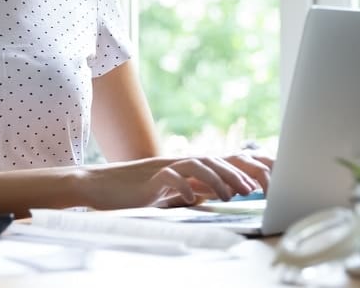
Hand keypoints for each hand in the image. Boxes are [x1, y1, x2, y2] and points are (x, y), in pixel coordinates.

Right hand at [80, 153, 273, 209]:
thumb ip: (190, 188)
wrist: (98, 186)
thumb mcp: (169, 191)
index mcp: (184, 166)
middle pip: (213, 160)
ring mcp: (163, 168)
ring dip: (216, 179)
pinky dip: (184, 187)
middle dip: (236, 174)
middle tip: (253, 190)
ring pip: (197, 164)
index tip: (260, 184)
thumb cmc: (134, 192)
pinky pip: (170, 177)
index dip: (240, 169)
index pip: (218, 161)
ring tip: (229, 195)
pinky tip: (191, 200)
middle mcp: (177, 162)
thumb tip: (215, 194)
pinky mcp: (149, 178)